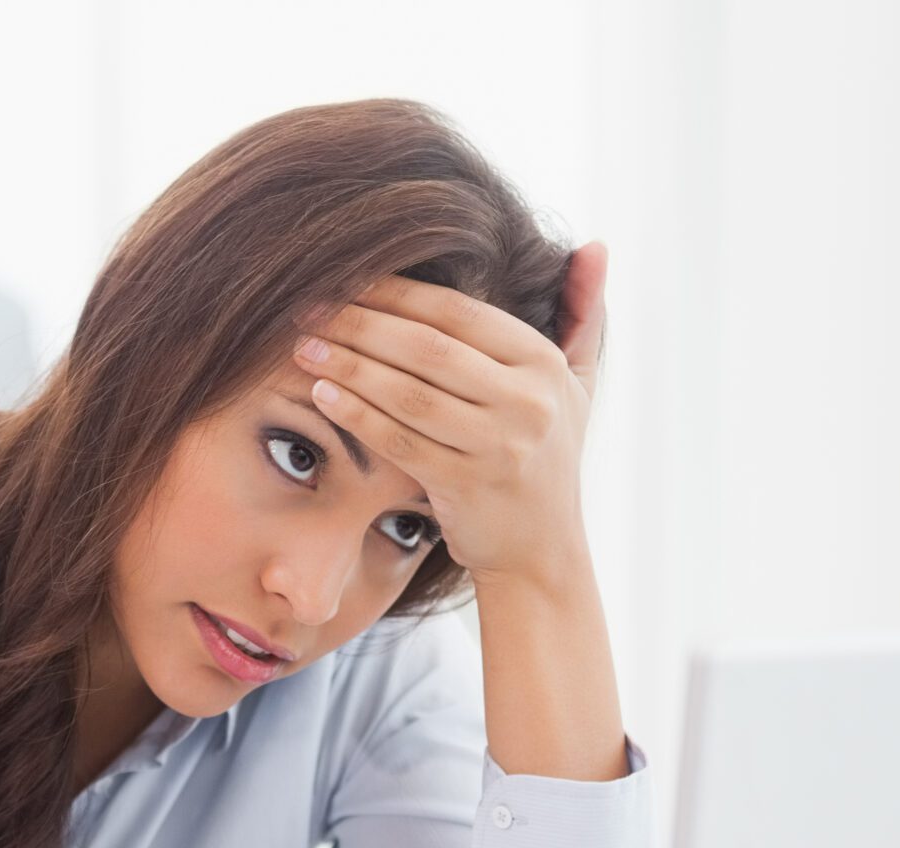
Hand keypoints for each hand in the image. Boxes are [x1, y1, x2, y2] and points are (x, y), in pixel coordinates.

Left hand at [291, 240, 608, 592]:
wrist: (542, 551)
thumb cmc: (548, 456)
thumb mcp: (578, 383)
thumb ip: (583, 312)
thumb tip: (595, 244)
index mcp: (544, 363)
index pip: (458, 313)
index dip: (396, 292)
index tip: (346, 277)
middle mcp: (526, 401)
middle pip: (426, 348)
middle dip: (360, 323)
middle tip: (308, 307)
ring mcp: (497, 446)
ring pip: (408, 393)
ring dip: (349, 365)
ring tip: (303, 345)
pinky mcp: (465, 485)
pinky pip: (399, 440)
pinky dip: (357, 414)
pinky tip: (322, 393)